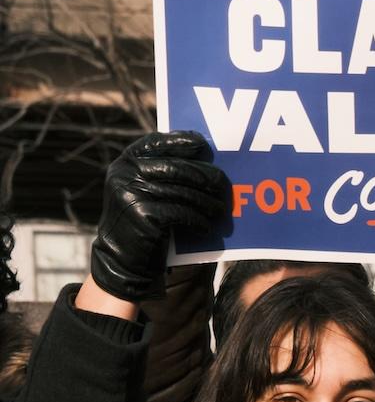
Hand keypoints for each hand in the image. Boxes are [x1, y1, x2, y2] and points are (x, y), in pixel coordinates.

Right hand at [89, 133, 232, 306]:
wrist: (123, 260)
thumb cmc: (144, 223)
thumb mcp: (145, 192)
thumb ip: (162, 174)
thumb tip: (203, 160)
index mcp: (125, 162)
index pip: (156, 142)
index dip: (180, 141)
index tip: (203, 145)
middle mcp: (124, 172)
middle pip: (175, 167)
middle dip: (204, 175)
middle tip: (224, 185)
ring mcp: (130, 192)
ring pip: (182, 191)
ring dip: (207, 202)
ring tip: (220, 210)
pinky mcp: (141, 214)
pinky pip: (181, 213)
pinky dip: (198, 220)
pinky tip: (207, 227)